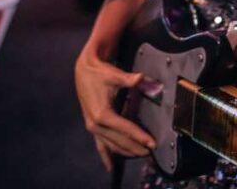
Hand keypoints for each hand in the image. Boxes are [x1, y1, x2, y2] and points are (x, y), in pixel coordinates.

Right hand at [75, 49, 155, 170]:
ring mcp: (93, 128)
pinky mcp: (92, 127)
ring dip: (126, 152)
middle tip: (151, 152)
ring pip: (111, 146)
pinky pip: (100, 145)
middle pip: (119, 141)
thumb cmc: (100, 73)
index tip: (152, 143)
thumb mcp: (114, 75)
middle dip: (135, 147)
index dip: (140, 136)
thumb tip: (141, 78)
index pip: (125, 129)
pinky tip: (110, 167)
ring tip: (141, 155)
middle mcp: (96, 125)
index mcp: (102, 114)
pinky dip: (106, 156)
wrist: (84, 71)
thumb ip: (129, 79)